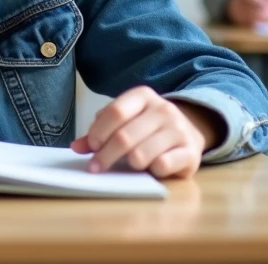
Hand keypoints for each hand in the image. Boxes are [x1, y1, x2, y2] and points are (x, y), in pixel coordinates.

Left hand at [70, 86, 214, 178]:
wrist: (190, 131)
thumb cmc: (148, 129)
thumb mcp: (125, 122)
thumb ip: (100, 133)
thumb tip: (76, 147)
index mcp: (143, 96)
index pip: (115, 111)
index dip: (99, 131)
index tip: (91, 147)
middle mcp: (163, 109)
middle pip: (125, 135)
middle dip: (105, 155)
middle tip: (95, 168)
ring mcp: (179, 130)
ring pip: (142, 153)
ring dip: (129, 164)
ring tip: (129, 166)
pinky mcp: (191, 152)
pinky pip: (163, 165)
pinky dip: (152, 171)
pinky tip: (151, 169)